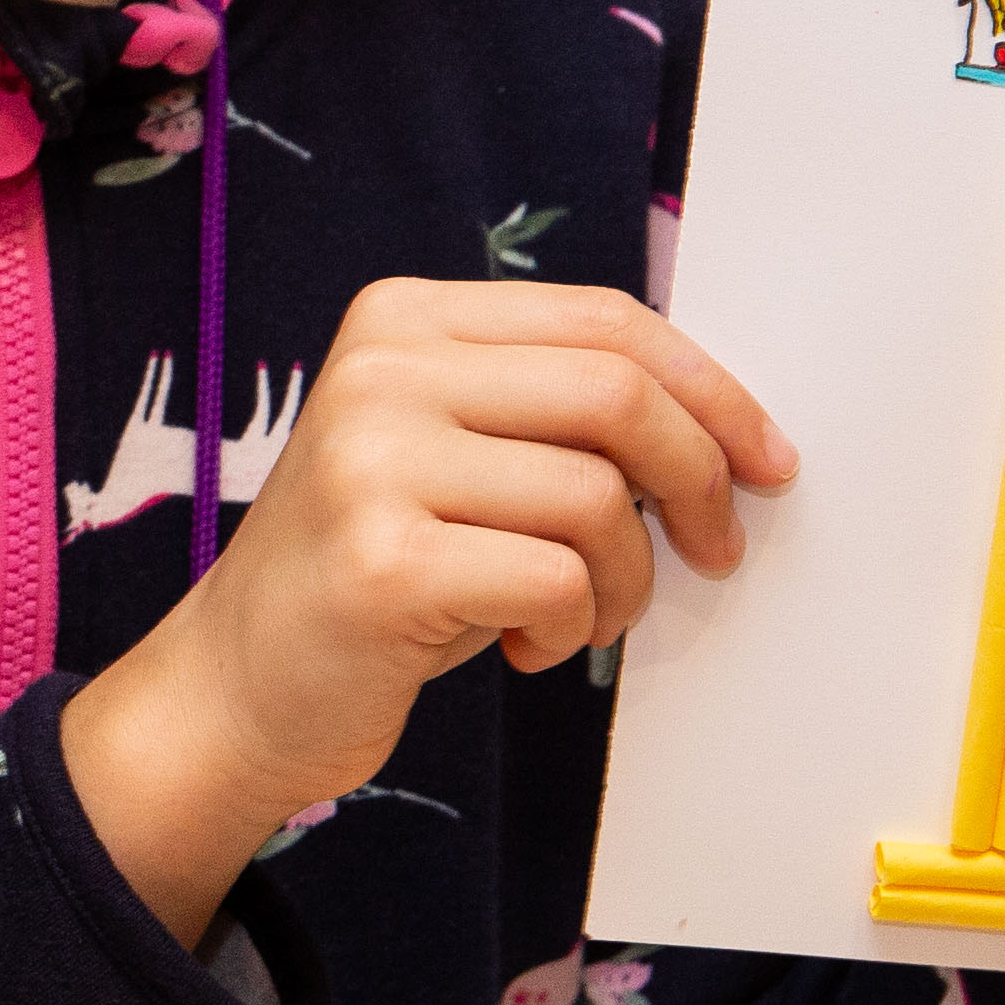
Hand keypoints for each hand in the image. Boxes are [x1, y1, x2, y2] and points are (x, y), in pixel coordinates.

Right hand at [67, 280, 791, 943]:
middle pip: (615, 394)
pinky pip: (557, 581)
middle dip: (698, 479)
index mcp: (401, 319)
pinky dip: (573, 627)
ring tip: (584, 617)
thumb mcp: (455, 458)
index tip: (766, 460)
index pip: (602, 321)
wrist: (238, 685)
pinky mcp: (381, 559)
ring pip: (595, 497)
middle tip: (715, 551)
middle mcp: (378, 371)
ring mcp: (370, 460)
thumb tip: (725, 422)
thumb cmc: (378, 572)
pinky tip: (526, 646)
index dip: (710, 389)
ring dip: (626, 580)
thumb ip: (550, 411)